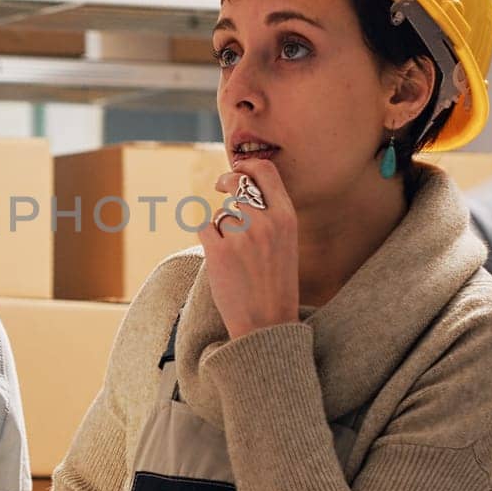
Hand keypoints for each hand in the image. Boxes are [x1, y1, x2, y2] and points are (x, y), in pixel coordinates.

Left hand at [196, 158, 300, 339]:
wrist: (267, 325)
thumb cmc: (276, 284)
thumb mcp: (286, 243)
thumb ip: (271, 215)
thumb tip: (244, 187)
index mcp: (287, 218)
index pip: (266, 171)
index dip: (247, 165)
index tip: (238, 170)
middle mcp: (266, 222)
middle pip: (237, 182)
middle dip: (226, 181)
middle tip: (220, 185)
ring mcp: (242, 236)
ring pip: (222, 214)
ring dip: (222, 229)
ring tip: (237, 257)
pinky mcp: (218, 251)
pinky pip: (204, 228)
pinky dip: (208, 240)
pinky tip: (221, 260)